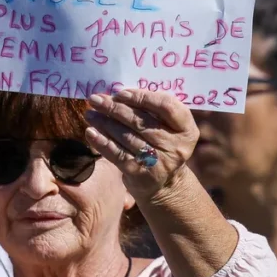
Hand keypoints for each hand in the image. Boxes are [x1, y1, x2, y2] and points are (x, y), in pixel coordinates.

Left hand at [84, 89, 198, 201]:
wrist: (164, 183)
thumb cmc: (162, 144)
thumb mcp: (168, 127)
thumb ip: (153, 110)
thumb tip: (118, 93)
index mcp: (186, 129)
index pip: (166, 106)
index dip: (142, 97)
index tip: (120, 93)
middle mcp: (176, 146)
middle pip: (141, 121)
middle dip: (115, 108)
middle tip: (96, 99)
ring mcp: (159, 161)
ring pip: (126, 136)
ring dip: (104, 123)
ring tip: (90, 113)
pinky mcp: (141, 174)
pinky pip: (117, 154)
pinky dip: (102, 142)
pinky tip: (90, 132)